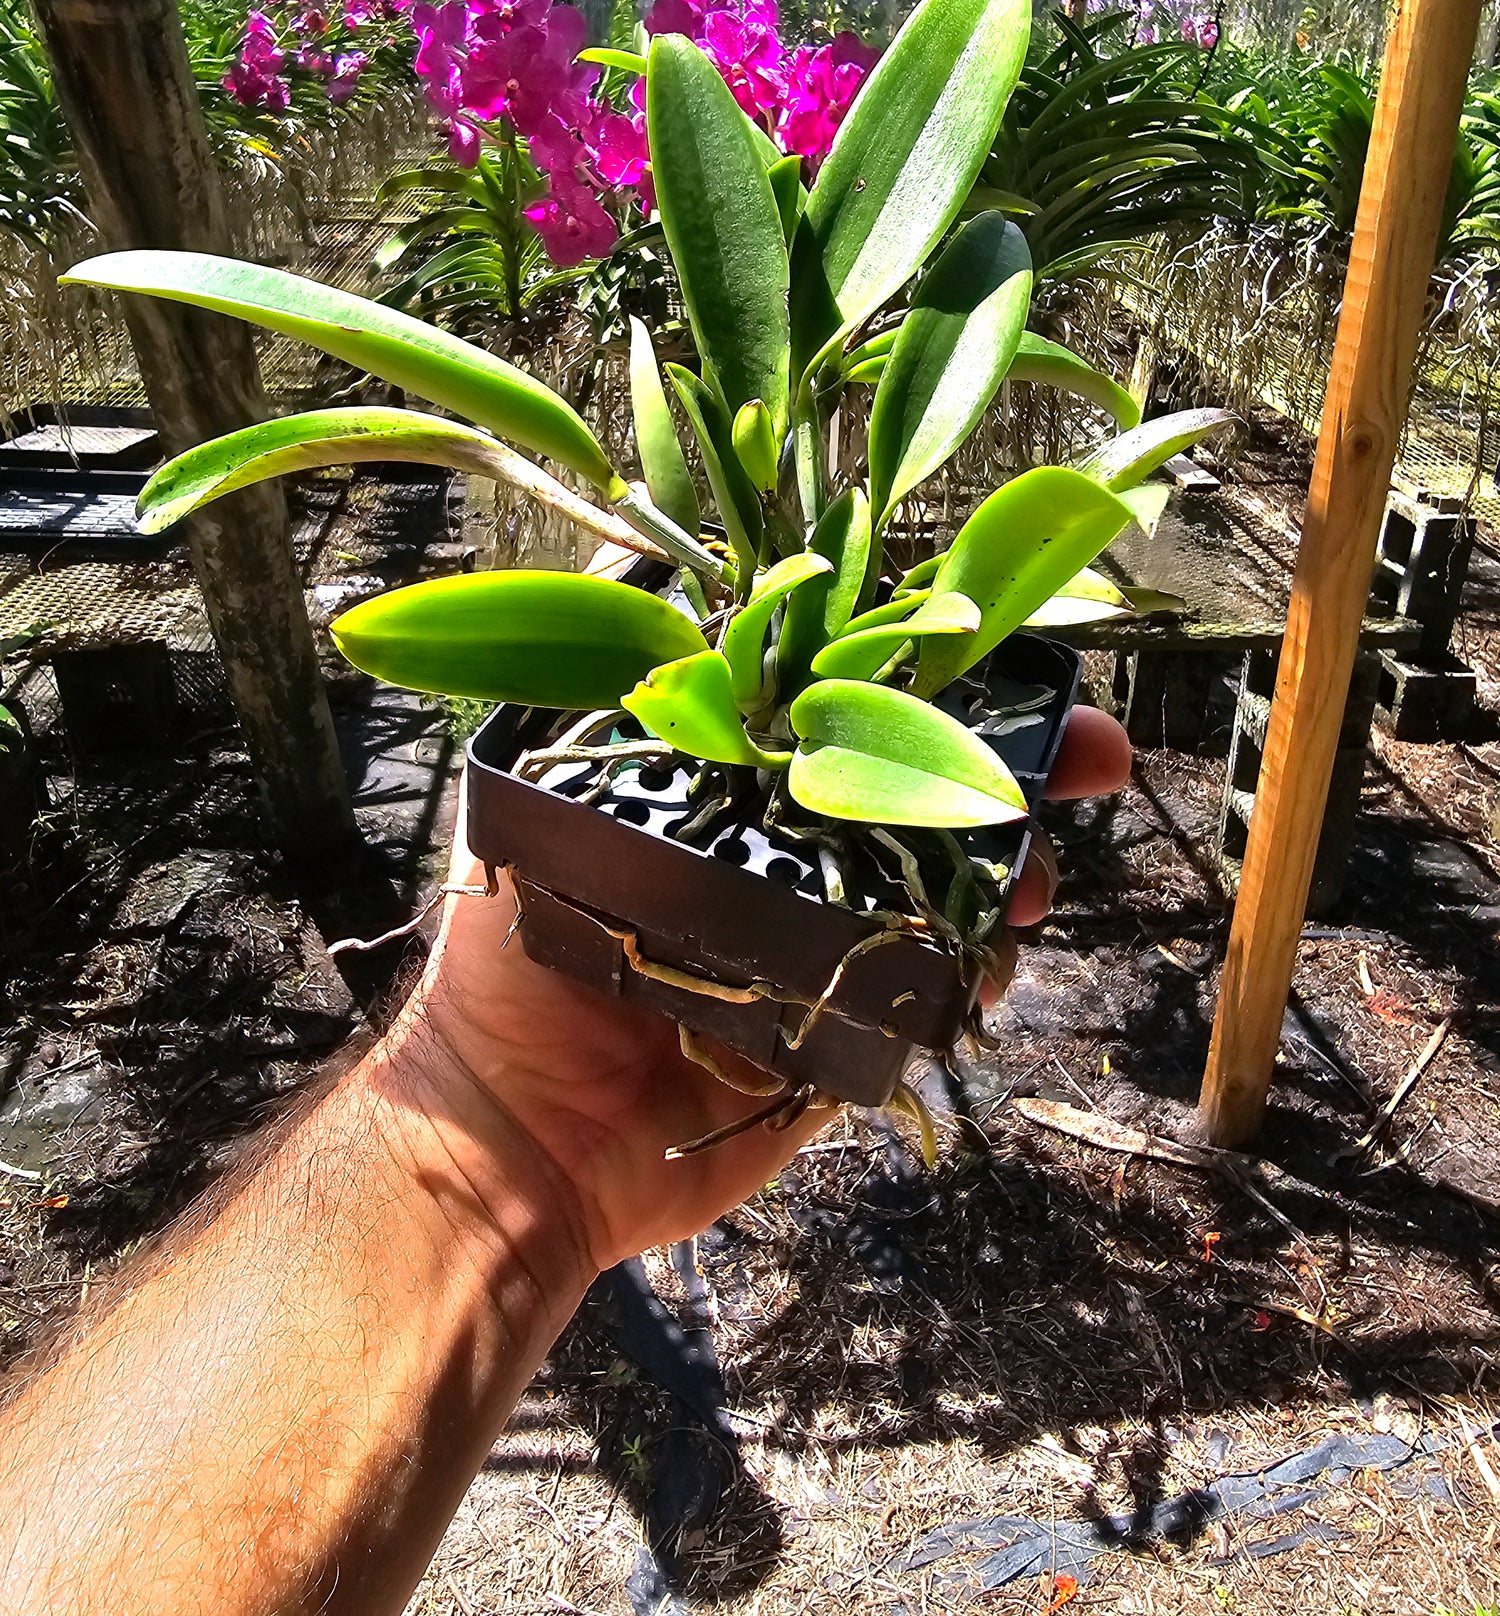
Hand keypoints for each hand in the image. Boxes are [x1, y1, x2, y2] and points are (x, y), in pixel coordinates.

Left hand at [390, 705, 1129, 1273]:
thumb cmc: (507, 966)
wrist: (516, 1146)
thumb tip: (624, 544)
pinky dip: (976, 968)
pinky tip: (993, 957)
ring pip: (945, 882)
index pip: (837, 704)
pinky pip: (932, 987)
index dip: (920, 670)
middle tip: (1089, 755)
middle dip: (1011, 762)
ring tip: (1033, 875)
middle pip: (914, 786)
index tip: (996, 643)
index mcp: (720, 790)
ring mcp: (821, 944)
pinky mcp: (846, 1033)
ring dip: (1010, 866)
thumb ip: (589, 694)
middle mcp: (781, 854)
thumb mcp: (531, 804)